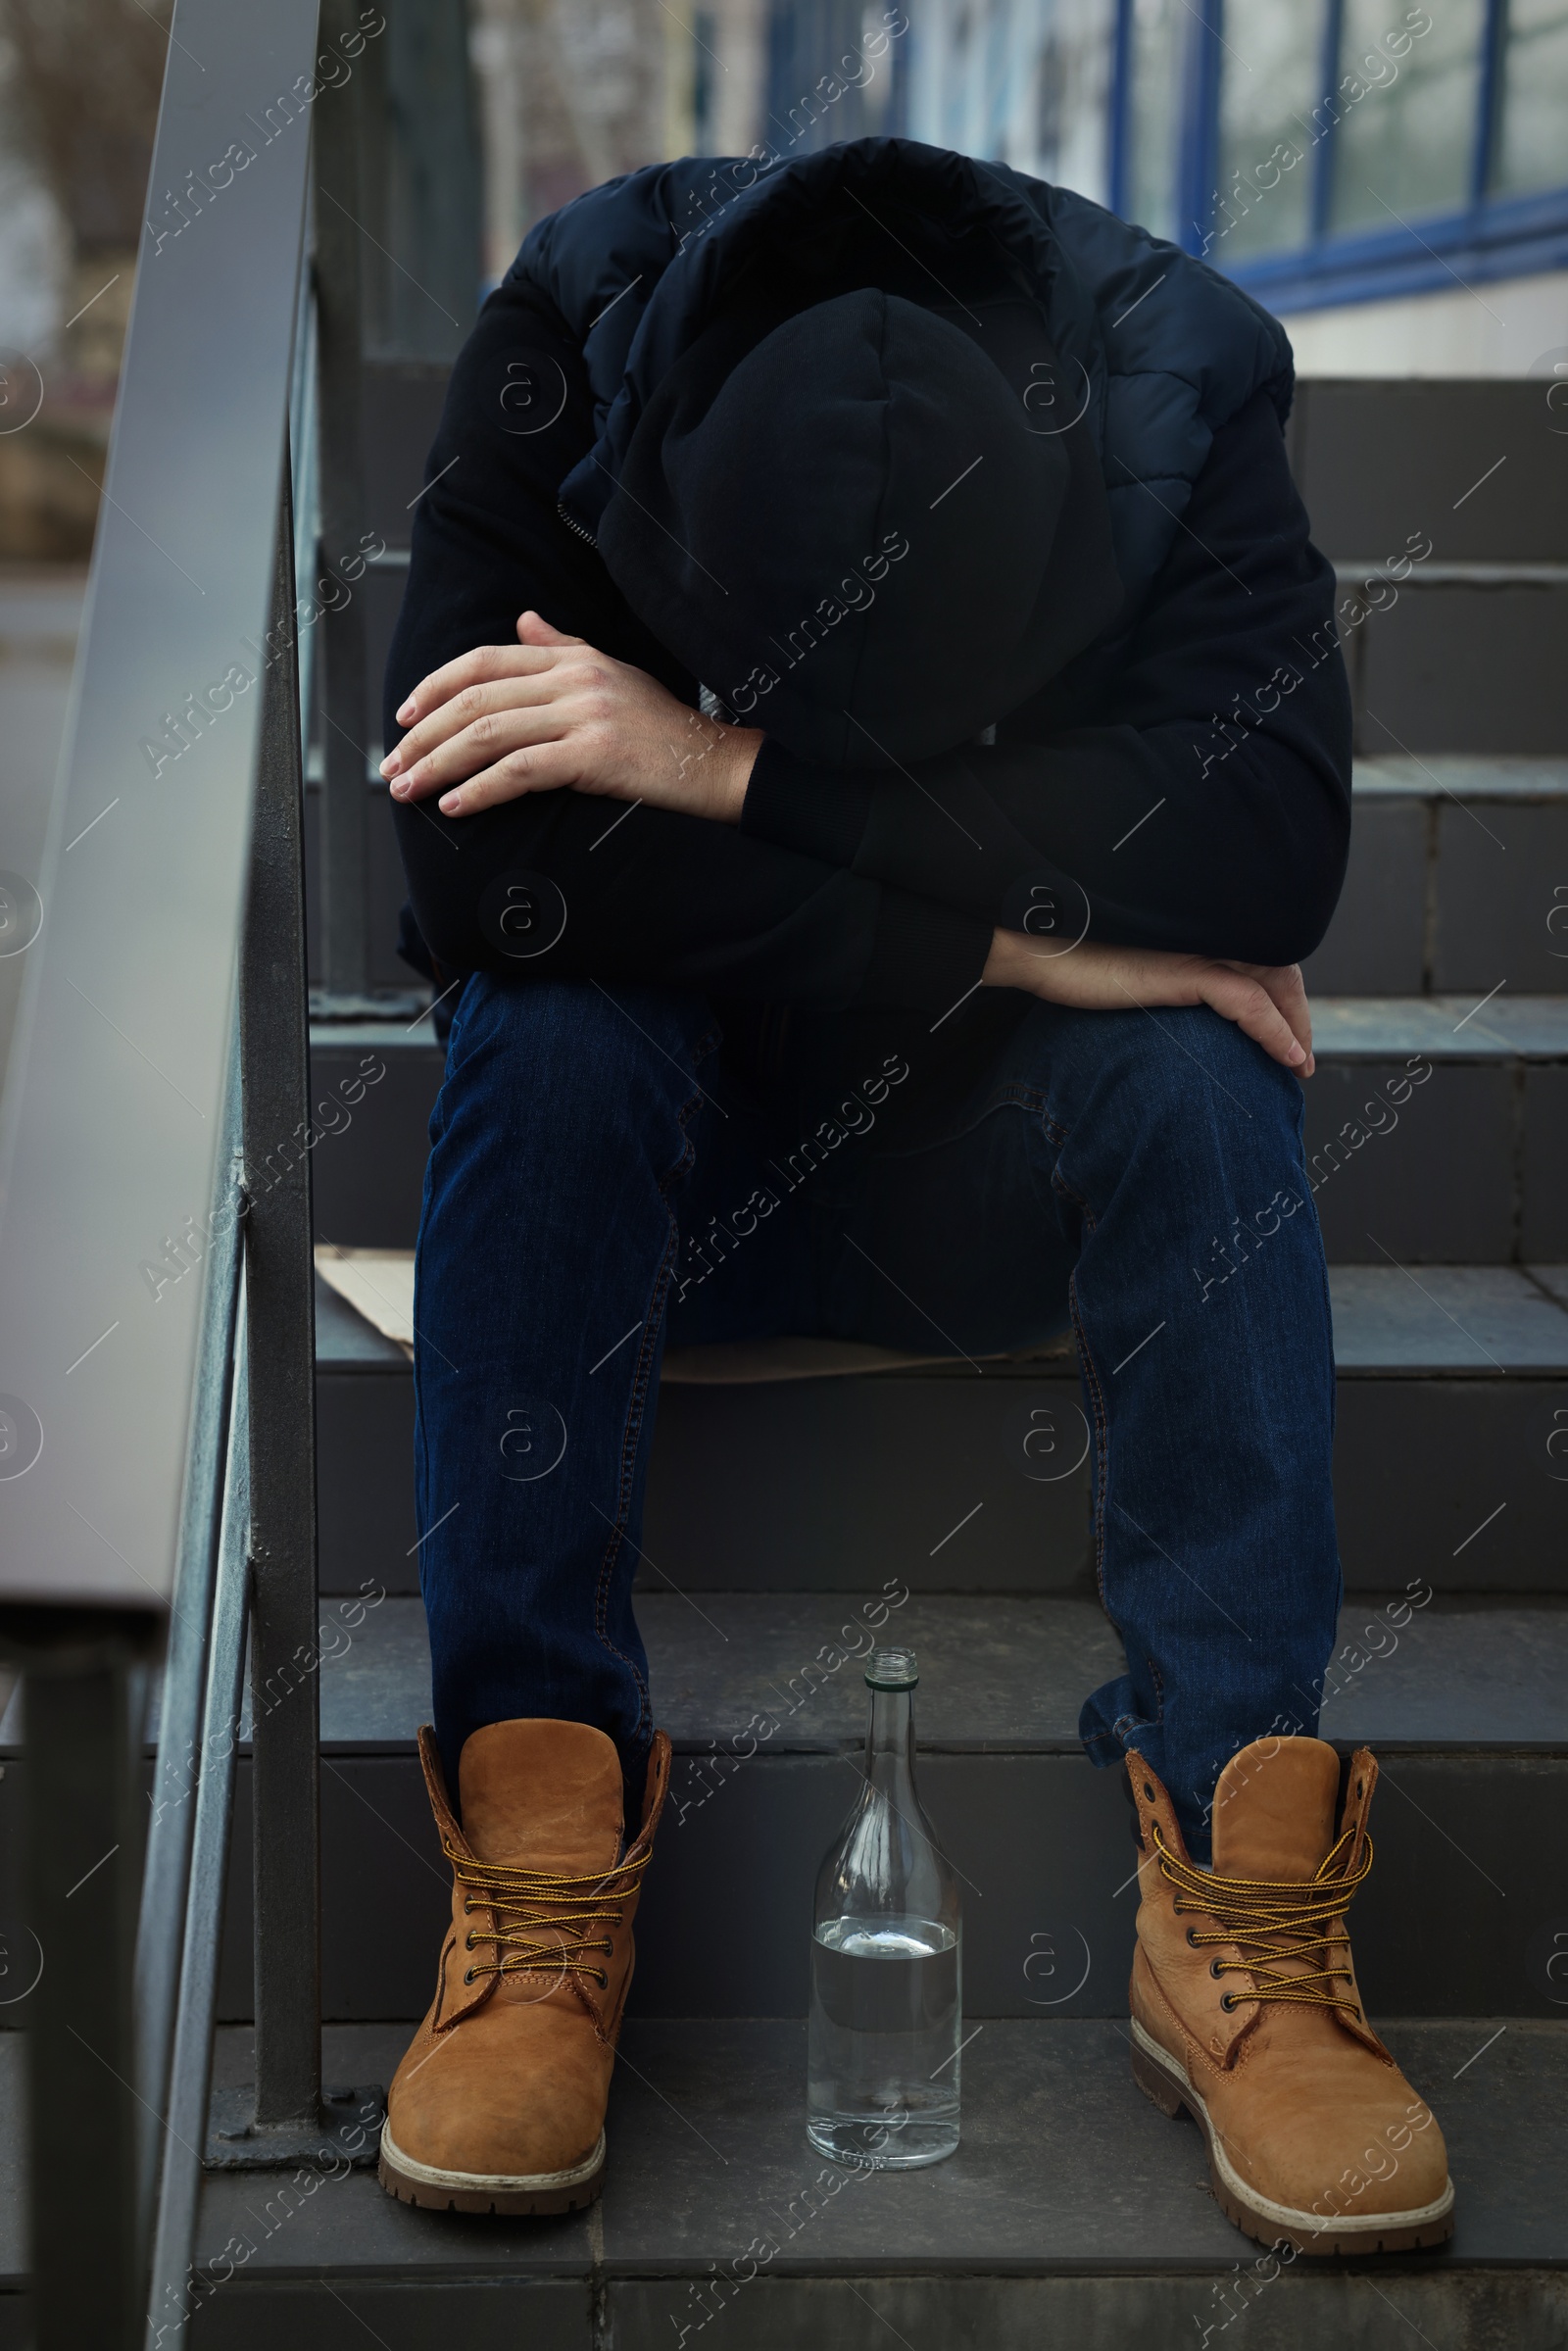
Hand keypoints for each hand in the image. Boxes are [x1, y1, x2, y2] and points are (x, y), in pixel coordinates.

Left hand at [381, 611, 763, 823]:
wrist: (716, 764)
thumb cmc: (663, 729)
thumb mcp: (613, 675)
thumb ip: (563, 649)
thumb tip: (523, 623)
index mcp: (572, 658)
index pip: (484, 662)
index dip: (435, 687)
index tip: (406, 718)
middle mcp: (573, 679)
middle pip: (475, 700)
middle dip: (425, 735)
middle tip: (394, 766)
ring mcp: (583, 715)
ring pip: (487, 735)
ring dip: (438, 764)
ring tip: (409, 789)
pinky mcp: (593, 756)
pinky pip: (519, 771)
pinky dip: (479, 789)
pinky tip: (454, 805)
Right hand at [982, 929, 1314, 1073]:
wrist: (1037, 947)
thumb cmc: (1071, 960)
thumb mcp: (1129, 969)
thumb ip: (1163, 977)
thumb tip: (1174, 1004)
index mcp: (1198, 928)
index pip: (1261, 954)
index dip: (1282, 994)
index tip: (1286, 1033)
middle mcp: (1208, 931)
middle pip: (1278, 968)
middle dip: (1297, 1013)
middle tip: (1300, 1056)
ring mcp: (1201, 948)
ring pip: (1274, 984)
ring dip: (1295, 1027)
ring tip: (1298, 1065)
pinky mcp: (1188, 969)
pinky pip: (1250, 1003)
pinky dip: (1276, 1031)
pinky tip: (1288, 1055)